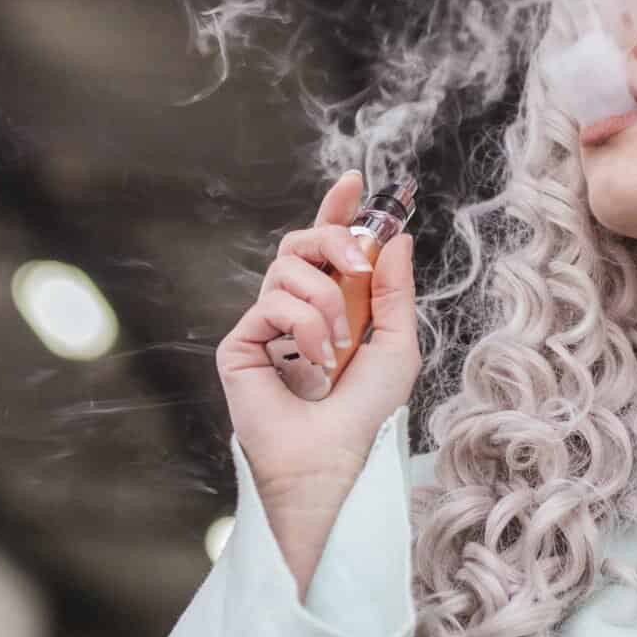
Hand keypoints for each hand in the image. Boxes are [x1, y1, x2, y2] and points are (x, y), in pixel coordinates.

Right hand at [217, 169, 420, 503]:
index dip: (338, 209)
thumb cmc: (365, 412)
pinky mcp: (240, 344)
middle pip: (300, 242)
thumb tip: (396, 237)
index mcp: (332, 306)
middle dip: (334, 237)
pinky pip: (272, 304)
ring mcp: (264, 325)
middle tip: (360, 263)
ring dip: (328, 302)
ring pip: (287, 268)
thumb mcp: (396, 343)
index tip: (357, 180)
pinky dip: (304, 327)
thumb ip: (395, 289)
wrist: (334, 456)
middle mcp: (295, 310)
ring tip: (340, 347)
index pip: (328, 247)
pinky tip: (314, 363)